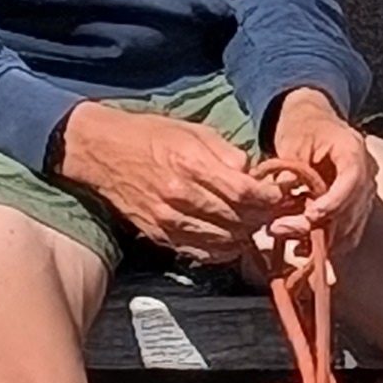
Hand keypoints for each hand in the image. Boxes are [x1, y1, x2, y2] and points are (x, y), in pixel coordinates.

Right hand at [53, 100, 279, 262]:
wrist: (102, 152)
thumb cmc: (149, 135)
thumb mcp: (193, 130)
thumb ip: (227, 153)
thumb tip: (253, 175)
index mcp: (192, 165)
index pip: (245, 193)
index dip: (270, 198)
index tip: (280, 195)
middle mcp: (181, 196)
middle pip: (238, 220)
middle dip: (262, 218)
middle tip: (274, 212)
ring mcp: (168, 220)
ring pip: (223, 241)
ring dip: (244, 236)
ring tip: (253, 224)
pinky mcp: (159, 235)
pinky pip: (200, 252)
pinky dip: (221, 249)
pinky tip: (230, 239)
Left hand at [260, 91, 380, 260]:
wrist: (314, 122)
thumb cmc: (303, 128)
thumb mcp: (291, 142)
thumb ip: (289, 169)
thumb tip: (282, 195)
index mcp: (353, 150)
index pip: (352, 180)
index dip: (334, 202)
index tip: (310, 215)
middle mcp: (366, 173)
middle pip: (351, 208)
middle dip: (317, 226)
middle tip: (279, 229)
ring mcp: (364, 193)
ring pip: (351, 226)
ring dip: (320, 239)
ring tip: (285, 237)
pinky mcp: (357, 208)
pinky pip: (348, 233)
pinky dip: (327, 242)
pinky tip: (300, 245)